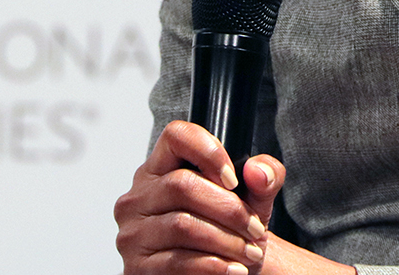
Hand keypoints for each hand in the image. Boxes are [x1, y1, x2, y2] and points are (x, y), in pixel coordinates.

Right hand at [115, 121, 277, 274]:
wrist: (223, 273)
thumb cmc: (230, 230)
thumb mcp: (253, 200)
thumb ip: (265, 177)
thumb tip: (258, 171)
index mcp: (160, 169)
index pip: (176, 136)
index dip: (208, 151)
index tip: (234, 179)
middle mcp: (139, 197)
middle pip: (182, 185)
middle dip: (229, 209)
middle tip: (256, 229)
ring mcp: (133, 233)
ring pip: (182, 225)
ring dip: (226, 241)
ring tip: (250, 252)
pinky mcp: (136, 268)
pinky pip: (177, 262)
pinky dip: (212, 266)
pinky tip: (232, 269)